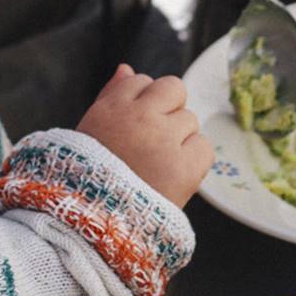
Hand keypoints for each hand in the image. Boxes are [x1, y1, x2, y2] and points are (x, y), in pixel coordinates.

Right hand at [77, 64, 213, 207]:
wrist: (96, 227)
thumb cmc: (91, 178)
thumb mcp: (92, 132)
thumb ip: (111, 96)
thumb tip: (127, 68)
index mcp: (111, 108)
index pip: (141, 81)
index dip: (141, 104)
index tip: (133, 128)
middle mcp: (139, 118)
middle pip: (174, 88)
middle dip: (169, 108)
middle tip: (153, 141)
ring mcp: (164, 140)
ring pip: (190, 119)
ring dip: (180, 138)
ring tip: (157, 164)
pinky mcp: (185, 166)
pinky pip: (204, 146)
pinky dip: (194, 160)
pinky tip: (173, 175)